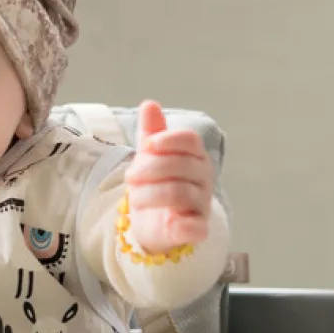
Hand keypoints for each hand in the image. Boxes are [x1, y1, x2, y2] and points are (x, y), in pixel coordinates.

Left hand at [124, 101, 212, 254]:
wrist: (154, 222)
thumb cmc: (156, 183)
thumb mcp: (150, 156)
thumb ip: (151, 131)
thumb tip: (150, 104)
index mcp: (194, 156)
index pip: (190, 140)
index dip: (167, 140)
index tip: (147, 146)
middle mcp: (203, 178)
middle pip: (181, 165)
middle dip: (150, 169)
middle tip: (130, 177)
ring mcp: (202, 204)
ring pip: (180, 193)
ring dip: (150, 194)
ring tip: (134, 197)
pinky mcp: (197, 229)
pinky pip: (195, 227)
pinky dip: (180, 225)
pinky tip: (166, 222)